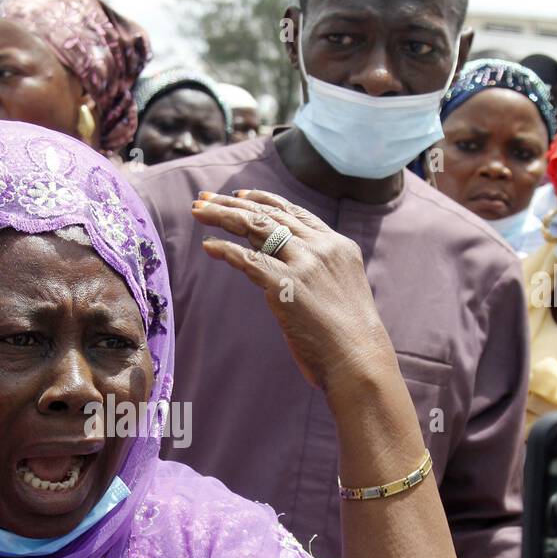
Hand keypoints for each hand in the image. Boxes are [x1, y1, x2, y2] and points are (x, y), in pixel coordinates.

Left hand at [191, 189, 395, 394]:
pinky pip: (247, 260)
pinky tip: (208, 246)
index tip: (240, 195)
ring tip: (197, 211)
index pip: (294, 213)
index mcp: (337, 246)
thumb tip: (289, 273)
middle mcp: (321, 247)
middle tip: (205, 197)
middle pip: (269, 215)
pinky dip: (224, 250)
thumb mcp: (340, 291)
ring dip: (222, 216)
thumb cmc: (349, 340)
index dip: (264, 201)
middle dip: (233, 203)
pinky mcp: (286, 285)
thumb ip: (318, 274)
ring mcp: (304, 264)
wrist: (359, 362)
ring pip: (255, 228)